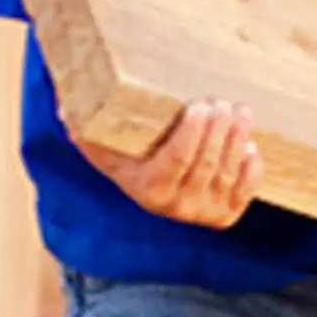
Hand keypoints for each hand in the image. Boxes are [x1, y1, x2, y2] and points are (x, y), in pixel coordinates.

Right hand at [75, 99, 263, 229]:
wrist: (152, 183)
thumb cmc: (128, 152)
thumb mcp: (103, 142)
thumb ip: (83, 125)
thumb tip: (64, 105)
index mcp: (148, 189)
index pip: (177, 161)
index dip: (192, 133)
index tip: (199, 104)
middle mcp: (175, 207)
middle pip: (206, 164)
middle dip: (219, 129)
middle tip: (222, 102)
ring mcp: (202, 212)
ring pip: (226, 172)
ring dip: (238, 139)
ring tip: (240, 111)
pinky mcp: (226, 214)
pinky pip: (245, 192)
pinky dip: (251, 169)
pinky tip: (251, 147)